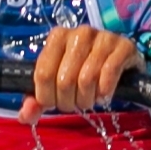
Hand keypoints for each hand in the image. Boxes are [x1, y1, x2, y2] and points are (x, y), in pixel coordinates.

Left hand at [21, 25, 140, 117]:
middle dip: (69, 102)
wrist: (121, 63)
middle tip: (76, 104)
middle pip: (64, 80)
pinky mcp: (124, 46)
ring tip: (90, 99)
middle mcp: (79, 33)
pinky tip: (105, 94)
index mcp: (57, 37)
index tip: (54, 103)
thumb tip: (26, 116)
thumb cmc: (82, 73)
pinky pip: (109, 73)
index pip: (43, 74)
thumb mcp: (56, 85)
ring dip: (87, 99)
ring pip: (87, 79)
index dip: (47, 97)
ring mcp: (103, 37)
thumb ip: (37, 100)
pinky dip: (105, 91)